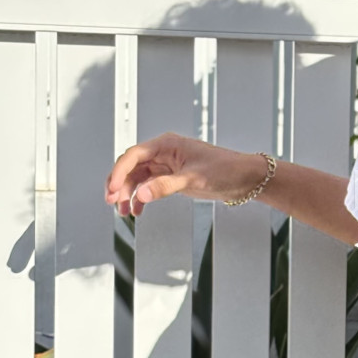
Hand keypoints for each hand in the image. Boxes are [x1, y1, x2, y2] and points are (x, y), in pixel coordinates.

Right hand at [103, 132, 265, 216]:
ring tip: (124, 212)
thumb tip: (141, 195)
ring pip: (138, 178)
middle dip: (120, 184)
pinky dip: (142, 198)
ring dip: (129, 194)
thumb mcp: (194, 180)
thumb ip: (166, 186)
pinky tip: (138, 211)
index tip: (113, 191)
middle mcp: (164, 152)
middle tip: (113, 203)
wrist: (245, 179)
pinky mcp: (173, 178)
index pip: (133, 155)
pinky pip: (149, 186)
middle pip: (132, 167)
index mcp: (167, 144)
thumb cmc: (225, 170)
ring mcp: (167, 166)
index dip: (120, 172)